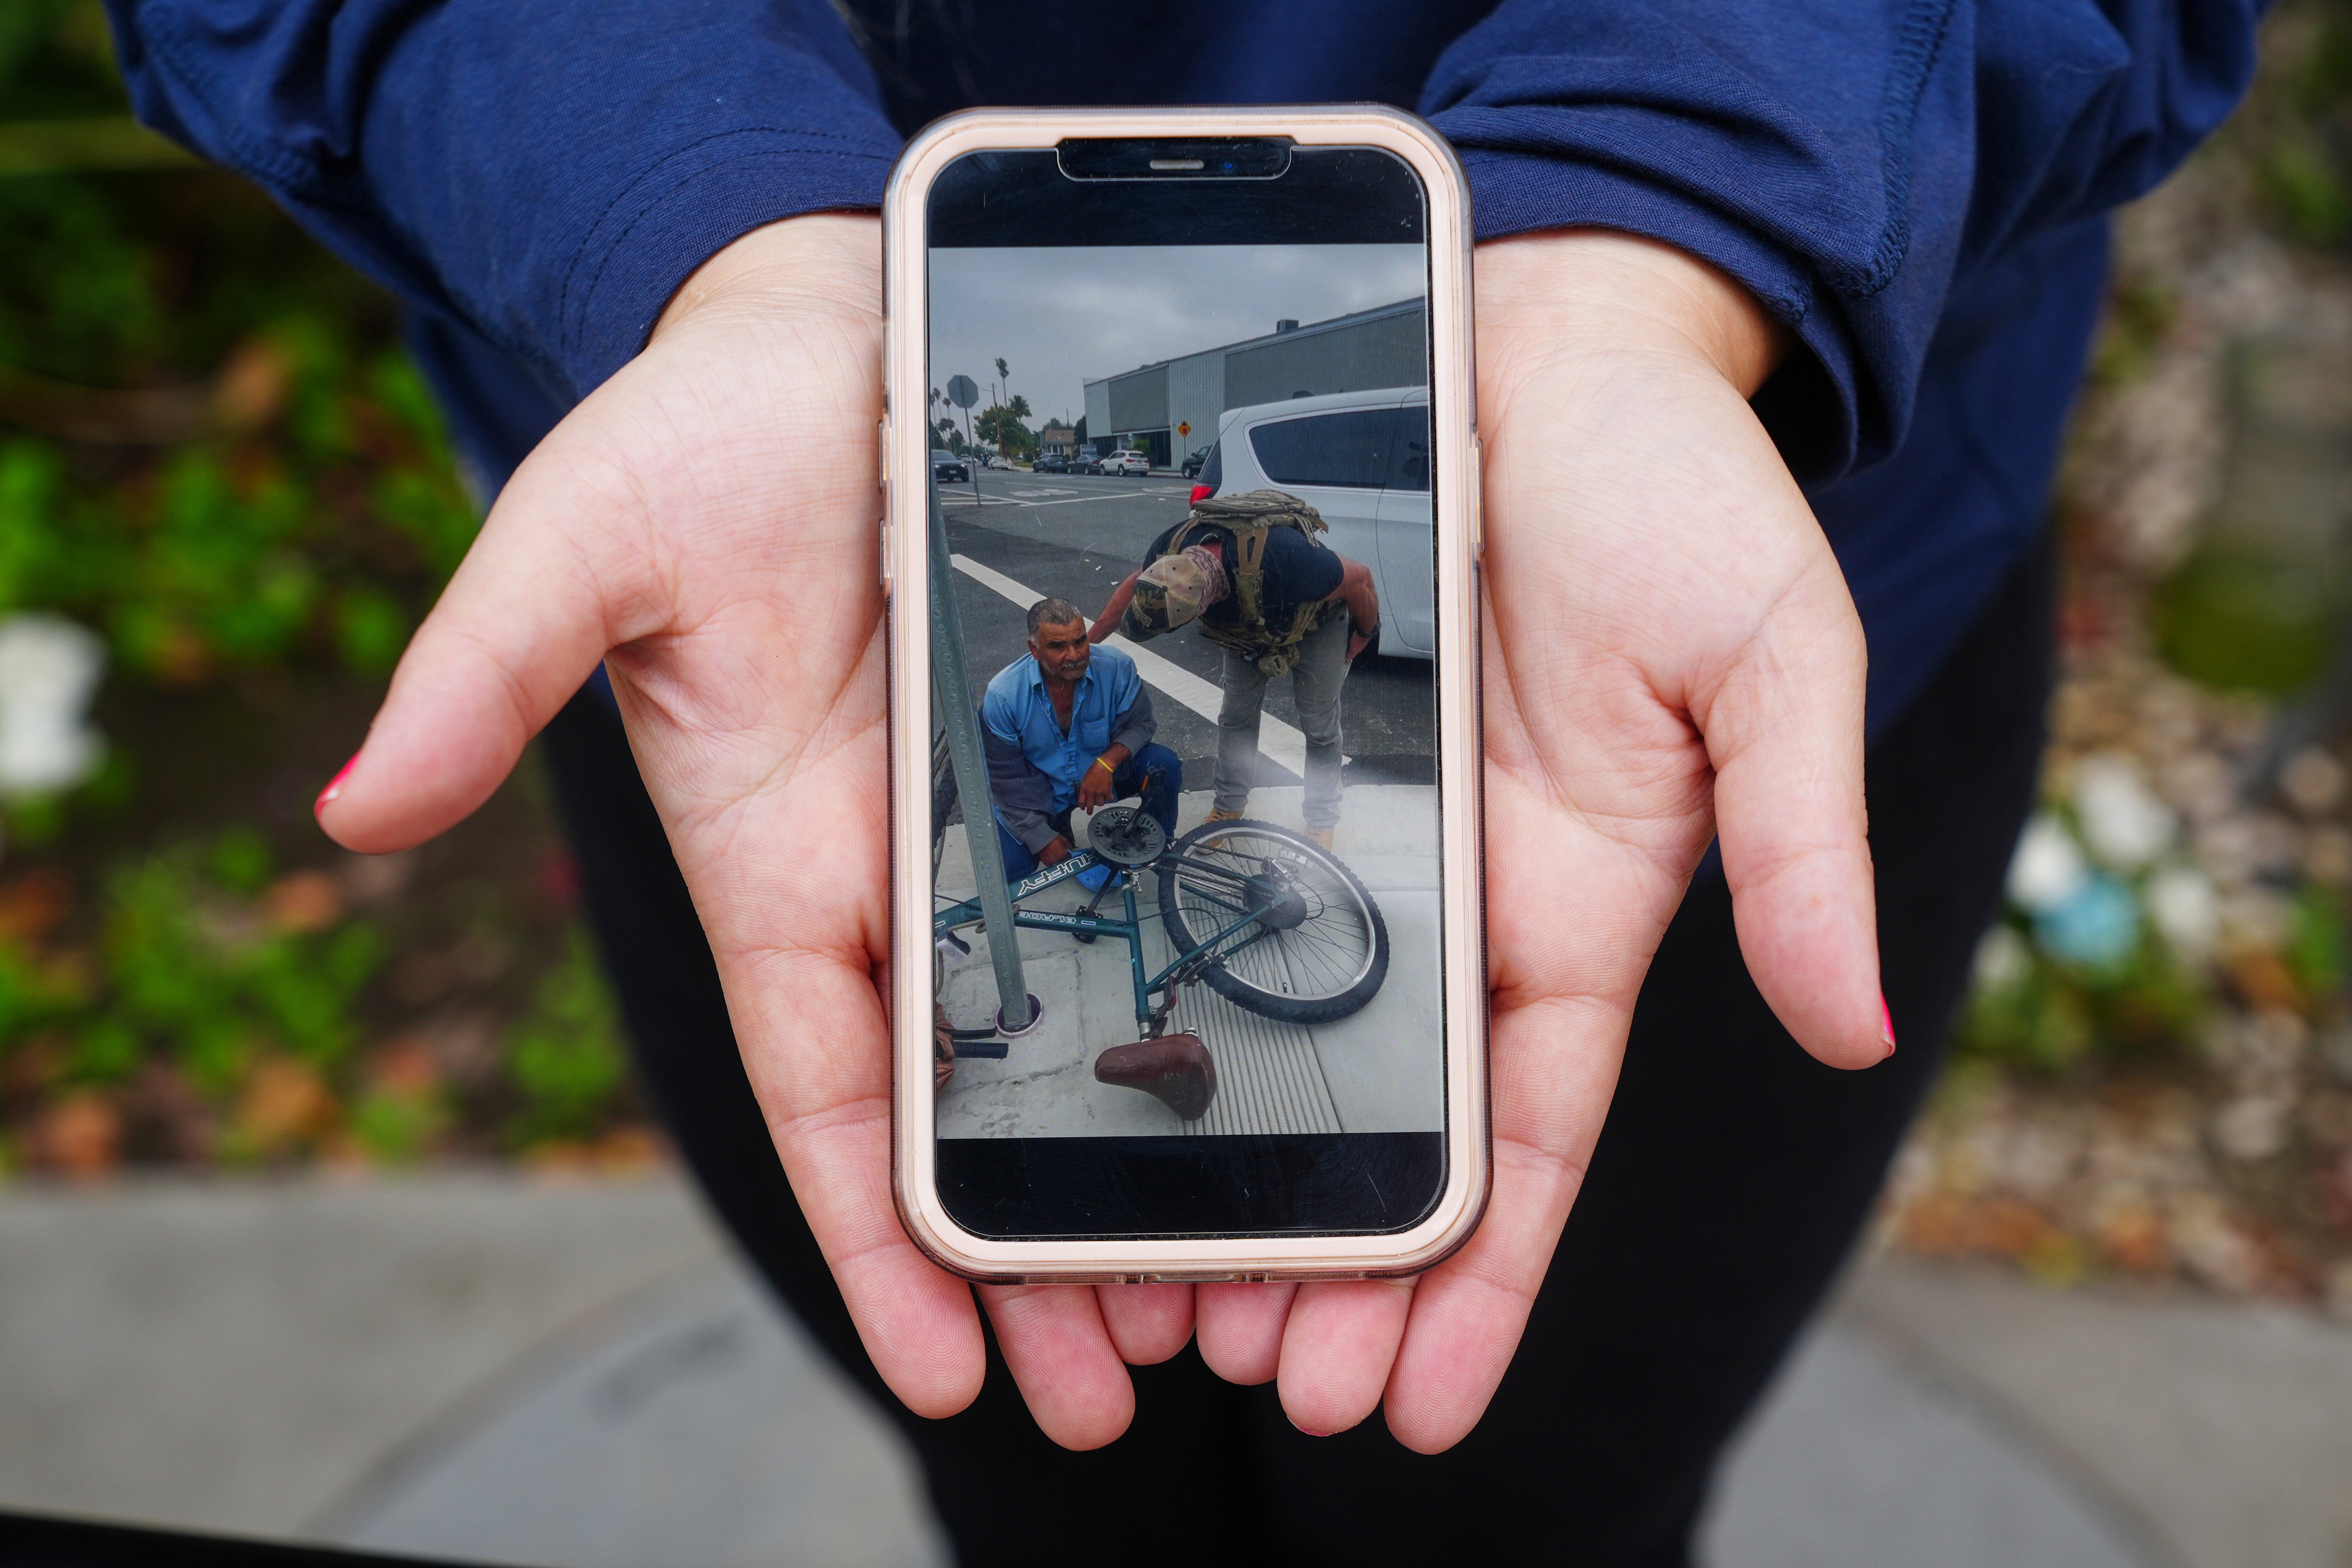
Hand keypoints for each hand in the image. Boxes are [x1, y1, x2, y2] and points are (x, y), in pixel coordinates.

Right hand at [312, 213, 1184, 1450]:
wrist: (833, 321)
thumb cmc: (696, 432)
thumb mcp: (581, 541)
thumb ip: (484, 674)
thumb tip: (350, 813)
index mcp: (783, 869)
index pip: (831, 1096)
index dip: (878, 1242)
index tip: (946, 1374)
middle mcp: (905, 870)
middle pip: (975, 1104)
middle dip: (1036, 1254)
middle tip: (1125, 1388)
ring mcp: (1008, 813)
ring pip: (1082, 1023)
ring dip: (1142, 1158)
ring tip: (1235, 1292)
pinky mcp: (1094, 736)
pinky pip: (1160, 881)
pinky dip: (1204, 985)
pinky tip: (1283, 1066)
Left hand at [1074, 746, 1124, 809]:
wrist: (1103, 766)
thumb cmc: (1093, 770)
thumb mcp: (1085, 779)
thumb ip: (1084, 787)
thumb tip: (1084, 793)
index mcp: (1084, 788)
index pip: (1081, 801)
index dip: (1082, 806)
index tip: (1083, 808)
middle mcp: (1091, 792)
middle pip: (1090, 806)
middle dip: (1089, 811)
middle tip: (1089, 812)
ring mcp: (1099, 792)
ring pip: (1099, 804)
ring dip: (1100, 803)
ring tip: (1100, 801)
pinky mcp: (1107, 791)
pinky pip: (1109, 799)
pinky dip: (1109, 798)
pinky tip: (1109, 796)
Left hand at [1190, 230, 1887, 1447]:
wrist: (1545, 328)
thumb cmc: (1676, 490)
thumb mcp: (1771, 658)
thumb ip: (1804, 841)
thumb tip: (1852, 1023)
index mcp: (1578, 914)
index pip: (1527, 1140)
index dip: (1479, 1282)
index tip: (1413, 1407)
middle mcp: (1452, 902)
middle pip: (1381, 1128)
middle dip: (1328, 1271)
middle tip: (1248, 1382)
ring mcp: (1348, 832)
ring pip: (1268, 1038)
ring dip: (1219, 1173)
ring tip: (1144, 1303)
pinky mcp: (1256, 745)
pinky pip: (1184, 888)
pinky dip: (1146, 991)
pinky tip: (1076, 1080)